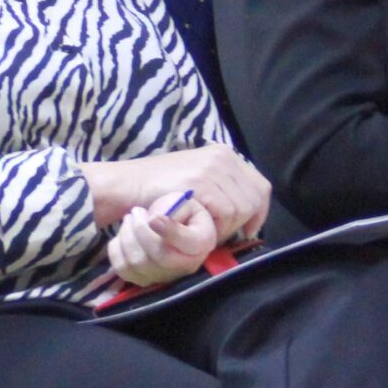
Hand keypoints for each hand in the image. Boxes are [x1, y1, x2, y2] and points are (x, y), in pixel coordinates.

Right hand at [80, 145, 270, 243]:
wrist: (127, 185)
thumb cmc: (157, 189)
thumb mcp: (196, 180)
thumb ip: (220, 189)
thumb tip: (247, 215)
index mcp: (225, 154)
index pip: (260, 186)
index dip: (258, 212)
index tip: (248, 229)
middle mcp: (223, 157)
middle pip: (254, 198)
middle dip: (241, 222)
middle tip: (218, 232)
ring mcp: (213, 168)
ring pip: (242, 208)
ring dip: (226, 227)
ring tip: (203, 228)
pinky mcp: (203, 182)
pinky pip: (227, 213)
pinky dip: (216, 226)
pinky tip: (197, 226)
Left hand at [104, 193, 221, 288]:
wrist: (168, 222)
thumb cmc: (177, 209)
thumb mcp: (182, 200)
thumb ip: (174, 207)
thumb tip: (155, 220)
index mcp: (202, 241)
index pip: (188, 243)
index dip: (169, 231)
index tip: (153, 217)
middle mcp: (187, 265)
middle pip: (160, 255)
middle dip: (141, 230)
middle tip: (136, 211)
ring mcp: (166, 276)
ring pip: (138, 263)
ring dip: (127, 236)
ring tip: (129, 219)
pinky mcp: (145, 280)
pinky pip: (123, 270)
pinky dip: (117, 249)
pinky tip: (123, 235)